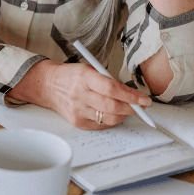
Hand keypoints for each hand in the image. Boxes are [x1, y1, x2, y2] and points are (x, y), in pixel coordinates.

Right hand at [12, 59, 150, 129]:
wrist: (48, 85)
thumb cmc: (72, 76)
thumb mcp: (90, 69)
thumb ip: (109, 80)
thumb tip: (132, 94)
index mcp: (84, 77)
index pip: (112, 89)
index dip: (131, 96)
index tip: (145, 99)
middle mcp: (79, 94)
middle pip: (112, 106)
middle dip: (131, 108)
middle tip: (141, 107)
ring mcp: (78, 110)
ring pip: (109, 118)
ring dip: (123, 115)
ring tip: (127, 109)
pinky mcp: (77, 122)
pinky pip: (101, 125)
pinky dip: (111, 120)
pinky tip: (113, 113)